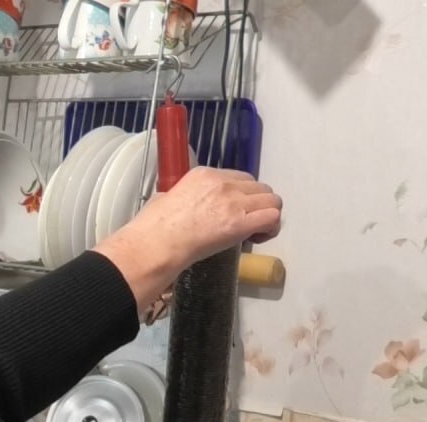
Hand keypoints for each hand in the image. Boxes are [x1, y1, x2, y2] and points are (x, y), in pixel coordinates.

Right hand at [92, 167, 281, 311]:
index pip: (241, 178)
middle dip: (259, 205)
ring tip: (255, 232)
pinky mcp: (240, 223)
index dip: (244, 196)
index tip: (236, 212)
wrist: (157, 242)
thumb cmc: (154, 227)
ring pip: (272, 201)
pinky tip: (257, 238)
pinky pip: (272, 217)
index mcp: (204, 174)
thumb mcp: (165, 198)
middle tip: (248, 223)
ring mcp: (233, 201)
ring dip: (268, 216)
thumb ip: (179, 196)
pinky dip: (270, 228)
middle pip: (260, 187)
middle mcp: (223, 183)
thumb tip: (174, 202)